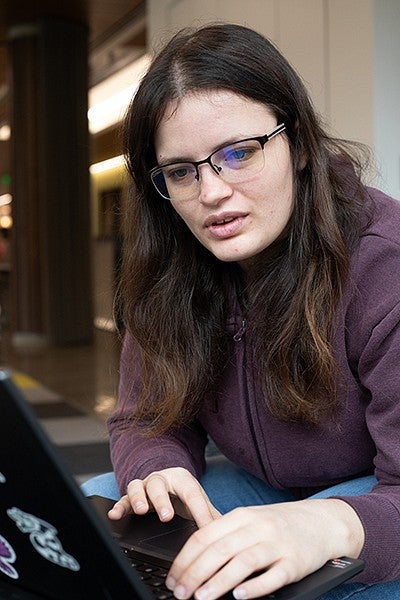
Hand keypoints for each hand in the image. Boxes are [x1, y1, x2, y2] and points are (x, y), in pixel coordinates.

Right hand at [108, 467, 219, 527]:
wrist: (167, 480)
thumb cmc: (183, 494)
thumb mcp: (198, 500)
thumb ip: (210, 514)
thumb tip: (228, 531)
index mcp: (182, 479)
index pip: (192, 493)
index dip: (200, 511)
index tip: (207, 527)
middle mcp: (161, 479)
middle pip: (160, 484)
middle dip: (162, 500)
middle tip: (167, 516)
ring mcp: (144, 486)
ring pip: (138, 486)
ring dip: (138, 498)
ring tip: (141, 511)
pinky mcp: (130, 496)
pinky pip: (122, 498)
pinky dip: (119, 506)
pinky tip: (115, 515)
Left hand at [166, 498, 364, 599]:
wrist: (322, 521)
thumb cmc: (280, 524)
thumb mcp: (251, 520)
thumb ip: (225, 534)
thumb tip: (192, 559)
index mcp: (242, 516)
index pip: (205, 535)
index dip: (185, 558)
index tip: (173, 576)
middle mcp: (258, 527)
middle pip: (220, 550)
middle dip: (195, 573)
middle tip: (180, 592)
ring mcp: (277, 544)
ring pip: (242, 562)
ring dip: (218, 582)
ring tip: (201, 598)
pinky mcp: (295, 562)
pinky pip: (272, 576)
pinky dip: (254, 587)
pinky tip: (239, 597)